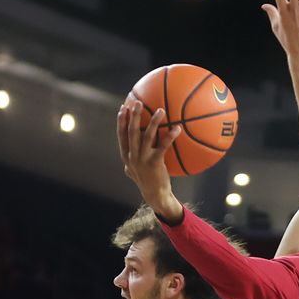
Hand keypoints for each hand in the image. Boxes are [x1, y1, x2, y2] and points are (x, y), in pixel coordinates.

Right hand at [117, 99, 182, 220]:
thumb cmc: (147, 181)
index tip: (123, 108)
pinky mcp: (154, 163)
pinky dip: (169, 136)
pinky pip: (162, 147)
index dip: (121, 121)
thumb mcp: (135, 170)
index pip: (121, 135)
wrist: (155, 196)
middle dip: (133, 116)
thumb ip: (132, 159)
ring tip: (161, 110)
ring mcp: (142, 160)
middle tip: (137, 102)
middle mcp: (132, 156)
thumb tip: (129, 152)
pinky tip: (177, 128)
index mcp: (127, 156)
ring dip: (153, 122)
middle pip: (131, 132)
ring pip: (146, 136)